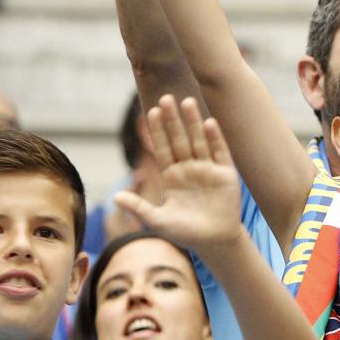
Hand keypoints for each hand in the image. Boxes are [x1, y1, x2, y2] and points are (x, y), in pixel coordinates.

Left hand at [111, 96, 242, 249]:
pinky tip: (209, 123)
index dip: (157, 131)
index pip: (162, 148)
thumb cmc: (185, 233)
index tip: (150, 111)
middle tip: (166, 97)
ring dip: (193, 122)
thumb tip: (114, 197)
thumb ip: (139, 207)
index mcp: (171, 175)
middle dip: (172, 120)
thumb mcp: (158, 220)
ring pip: (198, 140)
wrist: (214, 242)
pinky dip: (215, 138)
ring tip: (187, 102)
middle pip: (179, 139)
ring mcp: (207, 169)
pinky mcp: (225, 174)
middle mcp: (188, 168)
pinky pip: (220, 152)